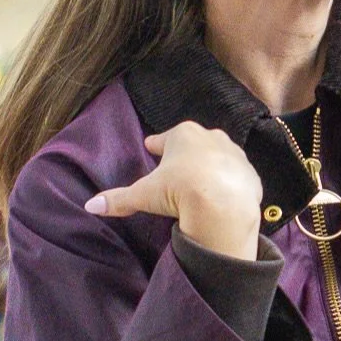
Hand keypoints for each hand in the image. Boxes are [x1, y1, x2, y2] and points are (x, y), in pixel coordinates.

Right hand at [86, 121, 262, 258]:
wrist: (223, 204)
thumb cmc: (179, 190)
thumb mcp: (144, 194)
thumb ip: (118, 199)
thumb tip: (90, 205)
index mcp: (183, 135)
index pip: (165, 139)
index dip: (157, 145)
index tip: (151, 147)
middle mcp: (211, 137)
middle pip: (193, 143)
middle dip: (186, 152)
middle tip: (177, 166)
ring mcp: (234, 154)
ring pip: (218, 156)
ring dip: (210, 165)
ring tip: (202, 180)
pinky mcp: (250, 174)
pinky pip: (236, 177)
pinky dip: (230, 183)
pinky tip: (224, 194)